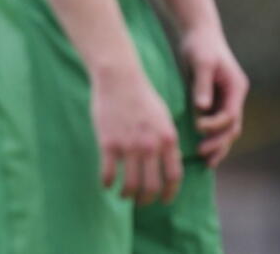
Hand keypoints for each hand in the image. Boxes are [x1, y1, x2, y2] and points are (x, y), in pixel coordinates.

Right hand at [91, 67, 181, 204]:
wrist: (119, 77)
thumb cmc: (141, 95)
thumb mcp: (164, 117)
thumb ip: (168, 140)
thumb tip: (172, 160)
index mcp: (168, 139)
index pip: (174, 177)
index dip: (170, 194)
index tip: (164, 201)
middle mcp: (150, 146)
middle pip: (152, 186)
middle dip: (146, 200)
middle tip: (141, 202)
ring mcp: (129, 145)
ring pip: (130, 184)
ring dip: (127, 195)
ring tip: (123, 195)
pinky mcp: (108, 143)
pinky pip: (108, 173)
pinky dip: (107, 183)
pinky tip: (106, 184)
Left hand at [180, 26, 247, 167]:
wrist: (198, 32)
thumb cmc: (200, 45)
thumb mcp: (201, 62)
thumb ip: (202, 85)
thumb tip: (202, 108)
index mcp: (236, 88)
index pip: (230, 114)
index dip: (216, 125)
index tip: (198, 127)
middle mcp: (234, 96)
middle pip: (232, 127)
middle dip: (219, 142)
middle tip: (203, 155)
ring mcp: (226, 99)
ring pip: (226, 129)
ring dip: (217, 144)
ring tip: (205, 160)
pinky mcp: (215, 99)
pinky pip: (215, 123)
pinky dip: (210, 136)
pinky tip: (200, 147)